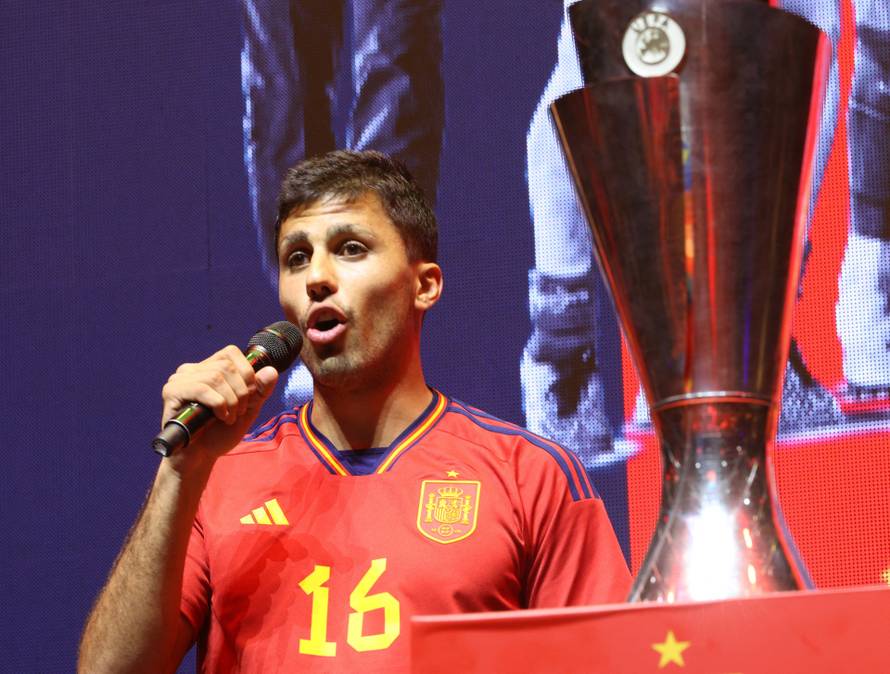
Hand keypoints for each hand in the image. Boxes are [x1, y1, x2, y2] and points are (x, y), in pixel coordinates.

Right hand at [160, 345, 278, 474]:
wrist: (200, 458)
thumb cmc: (220, 433)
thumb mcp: (248, 409)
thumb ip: (260, 390)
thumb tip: (272, 370)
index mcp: (208, 368)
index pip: (231, 352)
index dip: (246, 373)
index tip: (248, 397)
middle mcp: (192, 370)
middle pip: (226, 365)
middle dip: (241, 392)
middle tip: (238, 412)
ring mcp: (179, 380)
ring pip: (216, 377)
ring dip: (230, 401)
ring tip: (228, 418)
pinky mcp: (171, 392)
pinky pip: (202, 389)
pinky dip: (218, 404)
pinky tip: (220, 417)